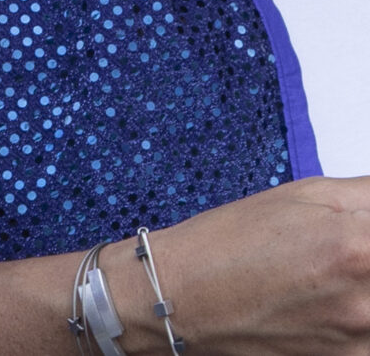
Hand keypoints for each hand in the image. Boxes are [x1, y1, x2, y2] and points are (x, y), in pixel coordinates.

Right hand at [139, 175, 369, 352]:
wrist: (181, 298)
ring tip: (331, 281)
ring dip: (365, 290)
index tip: (364, 232)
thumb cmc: (232, 243)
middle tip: (342, 258)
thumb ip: (368, 194)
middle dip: (367, 259)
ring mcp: (362, 338)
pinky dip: (361, 324)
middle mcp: (368, 297)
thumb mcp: (306, 194)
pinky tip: (332, 309)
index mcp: (358, 244)